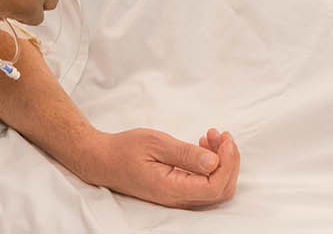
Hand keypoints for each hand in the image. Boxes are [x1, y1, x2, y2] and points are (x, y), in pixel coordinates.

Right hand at [81, 127, 239, 208]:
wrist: (103, 160)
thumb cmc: (125, 149)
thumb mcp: (155, 144)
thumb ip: (185, 155)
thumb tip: (214, 162)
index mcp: (172, 189)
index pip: (215, 187)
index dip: (228, 162)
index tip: (225, 137)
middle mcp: (178, 199)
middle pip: (221, 190)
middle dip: (228, 160)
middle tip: (220, 134)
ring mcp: (178, 197)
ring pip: (215, 187)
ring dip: (221, 161)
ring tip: (210, 136)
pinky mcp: (177, 191)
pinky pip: (204, 184)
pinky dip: (211, 164)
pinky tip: (202, 146)